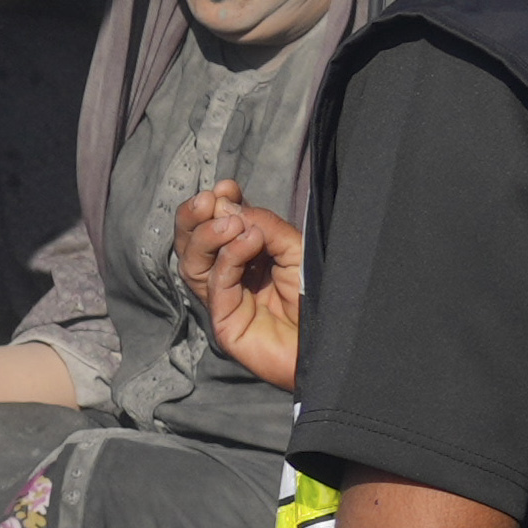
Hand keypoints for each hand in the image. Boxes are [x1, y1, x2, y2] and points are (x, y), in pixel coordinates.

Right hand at [172, 184, 305, 389]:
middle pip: (192, 245)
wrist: (335, 340)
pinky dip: (229, 257)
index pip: (217, 227)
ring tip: (233, 223)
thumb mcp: (295, 248)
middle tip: (210, 200)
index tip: (226, 187)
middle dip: (194, 217)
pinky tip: (248, 241)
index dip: (217, 205)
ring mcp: (224, 301)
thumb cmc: (319, 296)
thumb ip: (264, 226)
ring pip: (193, 264)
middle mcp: (230, 277)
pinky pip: (216, 285)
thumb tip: (226, 207)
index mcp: (247, 257)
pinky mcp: (225, 323)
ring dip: (207, 236)